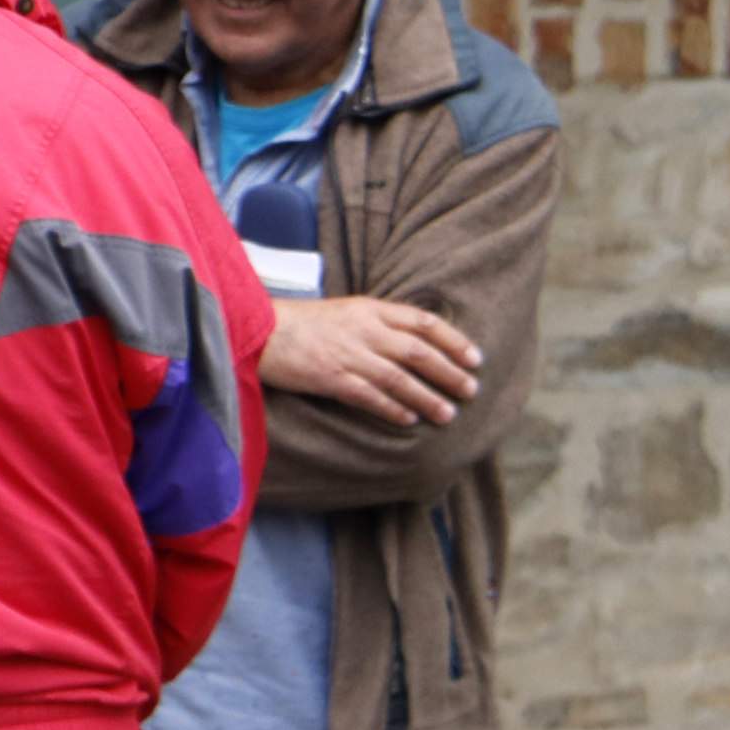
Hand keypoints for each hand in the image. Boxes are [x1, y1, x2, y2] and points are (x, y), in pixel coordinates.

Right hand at [263, 295, 480, 428]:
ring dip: (428, 397)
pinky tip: (408, 419)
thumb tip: (413, 341)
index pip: (424, 322)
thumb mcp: (344, 311)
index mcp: (369, 309)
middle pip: (419, 352)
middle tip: (471, 390)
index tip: (475, 359)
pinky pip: (370, 396)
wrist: (255, 330)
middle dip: (450, 373)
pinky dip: (392, 408)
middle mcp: (364, 330)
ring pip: (400, 378)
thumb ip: (377, 322)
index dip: (454, 341)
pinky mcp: (330, 377)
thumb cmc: (299, 322)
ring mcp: (348, 354)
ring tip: (448, 413)